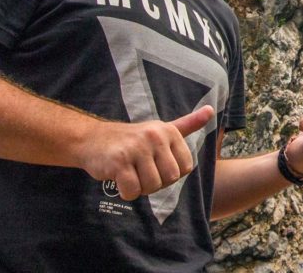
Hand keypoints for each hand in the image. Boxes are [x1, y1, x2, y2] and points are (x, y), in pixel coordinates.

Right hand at [76, 105, 214, 200]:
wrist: (92, 140)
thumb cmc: (131, 140)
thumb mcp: (161, 129)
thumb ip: (187, 124)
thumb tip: (211, 111)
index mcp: (168, 131)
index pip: (186, 168)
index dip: (171, 173)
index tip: (156, 164)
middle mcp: (155, 136)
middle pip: (170, 179)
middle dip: (156, 183)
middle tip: (141, 171)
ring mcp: (136, 148)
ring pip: (151, 187)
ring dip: (140, 187)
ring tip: (130, 172)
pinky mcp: (119, 162)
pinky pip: (133, 191)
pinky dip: (126, 192)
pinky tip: (118, 177)